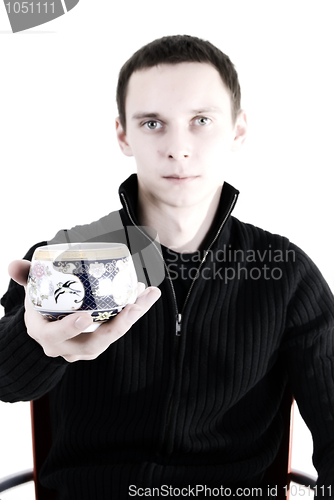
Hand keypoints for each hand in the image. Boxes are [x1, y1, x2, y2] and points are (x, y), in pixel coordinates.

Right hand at [8, 260, 160, 362]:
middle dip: (116, 325)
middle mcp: (68, 347)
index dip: (70, 328)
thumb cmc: (41, 309)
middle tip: (132, 305)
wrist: (50, 330)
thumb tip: (13, 264)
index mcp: (47, 335)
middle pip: (95, 342)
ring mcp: (87, 348)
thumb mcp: (32, 294)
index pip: (56, 336)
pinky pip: (120, 329)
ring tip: (147, 295)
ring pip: (112, 336)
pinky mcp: (102, 342)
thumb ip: (26, 277)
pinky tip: (146, 295)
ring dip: (133, 316)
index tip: (84, 316)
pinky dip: (134, 312)